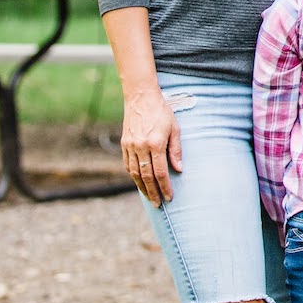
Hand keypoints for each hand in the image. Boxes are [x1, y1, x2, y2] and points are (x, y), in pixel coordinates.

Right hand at [121, 87, 182, 205]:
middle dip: (153, 193)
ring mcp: (130, 146)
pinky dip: (134, 176)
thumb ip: (176, 150)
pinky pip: (128, 165)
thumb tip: (178, 170)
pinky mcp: (124, 144)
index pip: (160, 172)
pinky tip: (139, 182)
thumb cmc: (162, 112)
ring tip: (150, 197)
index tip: (169, 197)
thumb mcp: (175, 128)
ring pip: (135, 173)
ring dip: (142, 188)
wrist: (141, 97)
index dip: (165, 187)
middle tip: (159, 205)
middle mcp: (141, 147)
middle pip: (146, 177)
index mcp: (155, 143)